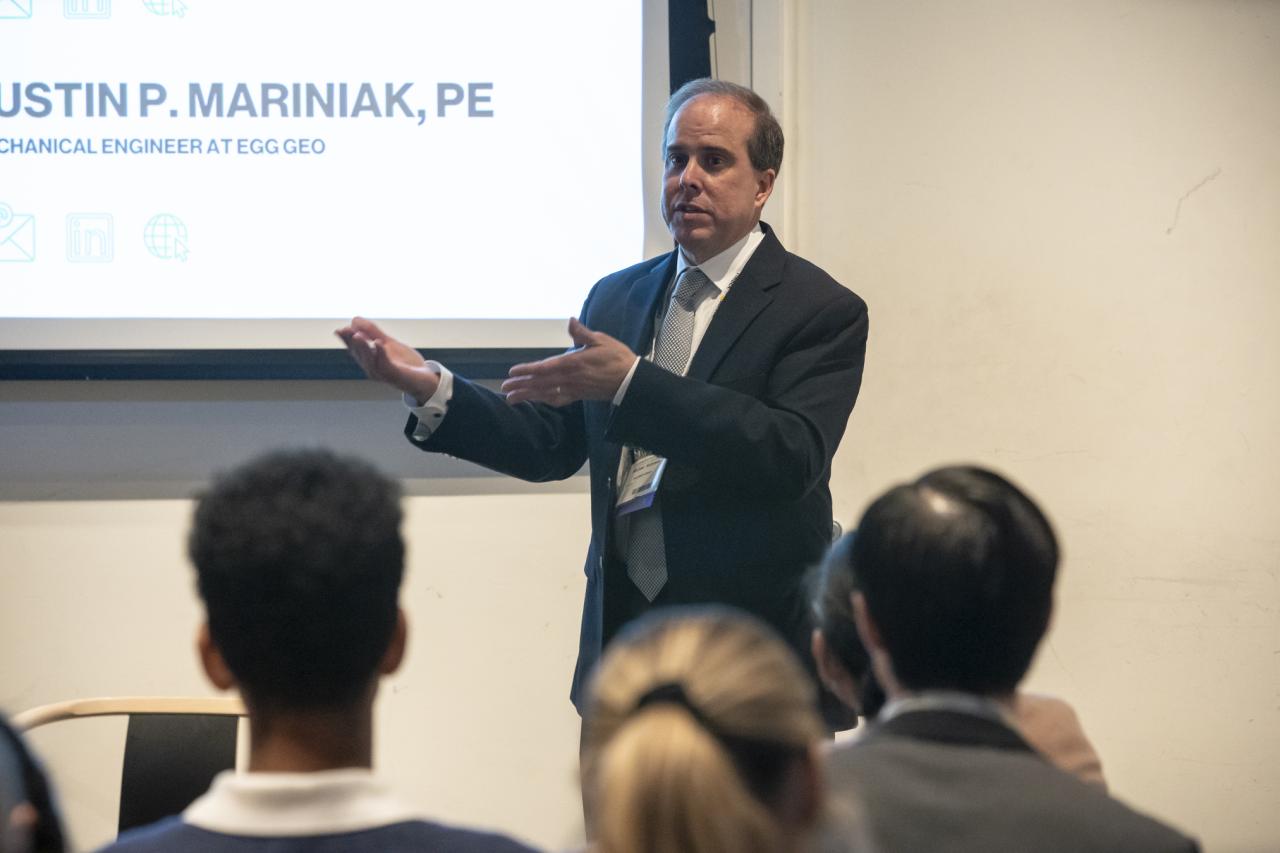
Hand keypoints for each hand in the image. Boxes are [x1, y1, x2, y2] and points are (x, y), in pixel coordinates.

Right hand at [335, 317, 439, 403]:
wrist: (425, 379)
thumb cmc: (404, 363)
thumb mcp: (388, 343)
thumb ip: (372, 332)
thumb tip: (354, 319)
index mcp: (369, 361)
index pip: (354, 349)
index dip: (346, 340)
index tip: (339, 330)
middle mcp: (372, 369)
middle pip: (360, 355)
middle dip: (352, 342)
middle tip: (346, 330)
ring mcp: (383, 374)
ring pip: (370, 361)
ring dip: (363, 348)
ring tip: (358, 335)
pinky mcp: (396, 376)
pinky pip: (386, 365)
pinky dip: (381, 354)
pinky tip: (378, 343)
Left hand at [501, 318, 636, 406]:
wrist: (630, 381)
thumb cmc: (617, 358)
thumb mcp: (601, 340)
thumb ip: (582, 333)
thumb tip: (570, 320)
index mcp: (574, 363)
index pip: (545, 367)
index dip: (528, 370)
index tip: (513, 371)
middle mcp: (570, 378)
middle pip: (540, 383)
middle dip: (521, 385)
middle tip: (504, 388)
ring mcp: (573, 389)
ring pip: (546, 393)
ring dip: (528, 395)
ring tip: (511, 398)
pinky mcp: (578, 395)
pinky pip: (558, 399)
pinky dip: (544, 400)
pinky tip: (535, 400)